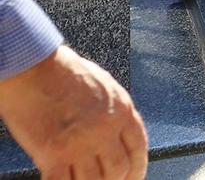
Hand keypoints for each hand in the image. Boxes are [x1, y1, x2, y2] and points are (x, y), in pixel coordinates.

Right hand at [0, 44, 148, 179]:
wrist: (32, 69)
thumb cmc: (62, 72)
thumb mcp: (103, 86)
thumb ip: (112, 110)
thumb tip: (115, 132)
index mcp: (121, 110)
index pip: (139, 148)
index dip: (137, 169)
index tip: (132, 178)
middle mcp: (105, 129)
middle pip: (118, 170)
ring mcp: (80, 144)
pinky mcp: (53, 154)